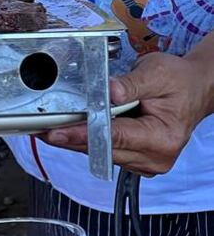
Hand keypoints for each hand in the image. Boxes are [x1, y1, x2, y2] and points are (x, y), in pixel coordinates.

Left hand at [41, 50, 212, 175]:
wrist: (194, 89)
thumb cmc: (178, 81)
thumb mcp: (156, 73)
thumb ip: (130, 84)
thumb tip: (108, 92)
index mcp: (162, 138)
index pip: (114, 137)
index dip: (83, 134)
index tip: (57, 132)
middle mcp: (154, 157)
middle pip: (103, 149)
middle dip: (71, 137)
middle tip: (41, 128)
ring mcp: (146, 161)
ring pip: (102, 152)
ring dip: (77, 139)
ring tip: (51, 126)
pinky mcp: (137, 158)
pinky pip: (107, 149)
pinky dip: (89, 139)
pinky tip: (72, 127)